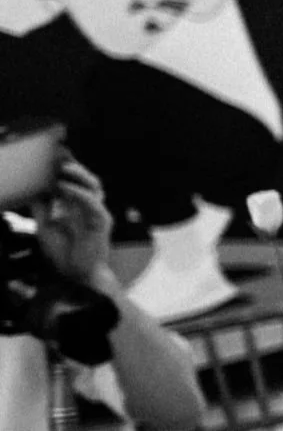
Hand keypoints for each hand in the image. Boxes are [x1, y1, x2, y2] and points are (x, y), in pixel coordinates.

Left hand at [34, 154, 112, 285]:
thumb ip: (41, 207)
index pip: (72, 181)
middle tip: (58, 155)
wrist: (75, 276)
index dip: (64, 168)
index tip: (50, 155)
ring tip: (64, 167)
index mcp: (75, 206)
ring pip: (94, 186)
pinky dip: (80, 193)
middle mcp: (88, 207)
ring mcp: (97, 213)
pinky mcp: (102, 222)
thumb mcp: (43, 225)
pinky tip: (66, 187)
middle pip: (85, 179)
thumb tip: (33, 188)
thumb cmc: (63, 253)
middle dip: (73, 166)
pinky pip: (94, 203)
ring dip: (79, 174)